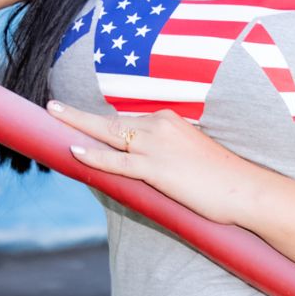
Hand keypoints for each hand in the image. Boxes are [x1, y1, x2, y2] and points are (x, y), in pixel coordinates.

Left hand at [46, 101, 257, 225]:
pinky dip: (94, 156)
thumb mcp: (191, 155)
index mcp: (168, 120)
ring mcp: (156, 146)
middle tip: (52, 107)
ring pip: (108, 134)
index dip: (101, 122)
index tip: (79, 117)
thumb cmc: (222, 177)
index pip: (126, 120)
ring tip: (53, 119)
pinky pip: (117, 161)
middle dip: (79, 116)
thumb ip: (168, 154)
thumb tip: (149, 166)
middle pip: (111, 121)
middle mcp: (160, 126)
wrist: (243, 188)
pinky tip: (75, 151)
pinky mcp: (156, 168)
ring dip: (77, 127)